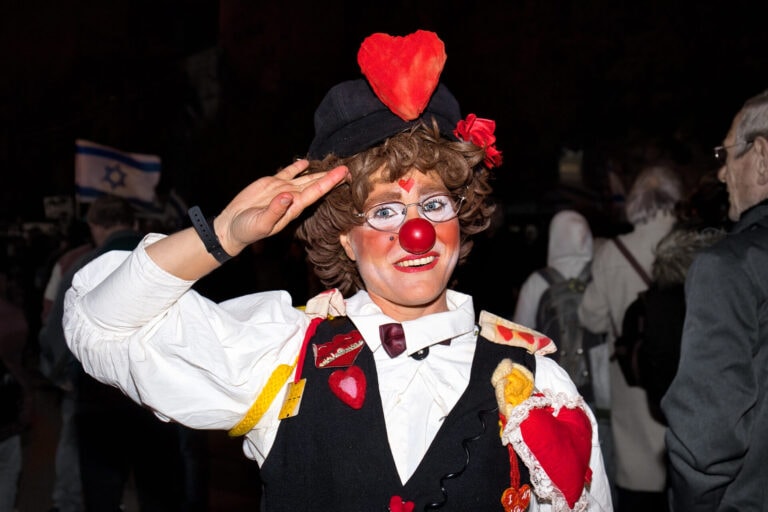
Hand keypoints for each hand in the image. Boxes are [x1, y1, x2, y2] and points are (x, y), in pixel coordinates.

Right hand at [215, 159, 348, 255]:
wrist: (233, 227)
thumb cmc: (248, 230)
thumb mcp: (261, 223)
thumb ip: (275, 210)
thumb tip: (287, 195)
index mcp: (293, 207)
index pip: (316, 192)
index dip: (330, 183)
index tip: (343, 174)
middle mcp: (292, 197)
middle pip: (316, 184)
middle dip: (331, 177)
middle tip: (347, 168)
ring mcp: (282, 189)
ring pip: (305, 178)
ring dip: (318, 172)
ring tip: (333, 164)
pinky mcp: (271, 184)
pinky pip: (288, 173)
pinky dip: (297, 167)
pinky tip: (305, 162)